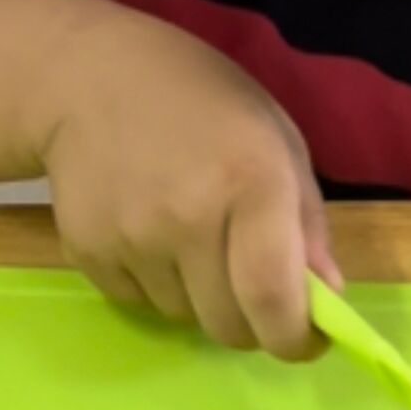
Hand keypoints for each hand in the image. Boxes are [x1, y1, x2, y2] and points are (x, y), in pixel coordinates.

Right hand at [33, 2, 335, 360]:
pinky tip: (142, 227)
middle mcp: (188, 215)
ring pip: (182, 316)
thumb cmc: (198, 97)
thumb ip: (308, 222)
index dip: (296, 338)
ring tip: (182, 233)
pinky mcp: (85, 247)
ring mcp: (131, 235)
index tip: (302, 334)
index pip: (275, 302)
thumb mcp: (275, 137)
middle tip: (241, 278)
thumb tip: (324, 299)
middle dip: (247, 318)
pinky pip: (135, 300)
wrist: (85, 71)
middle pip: (229, 326)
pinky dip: (148, 282)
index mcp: (251, 182)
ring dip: (194, 294)